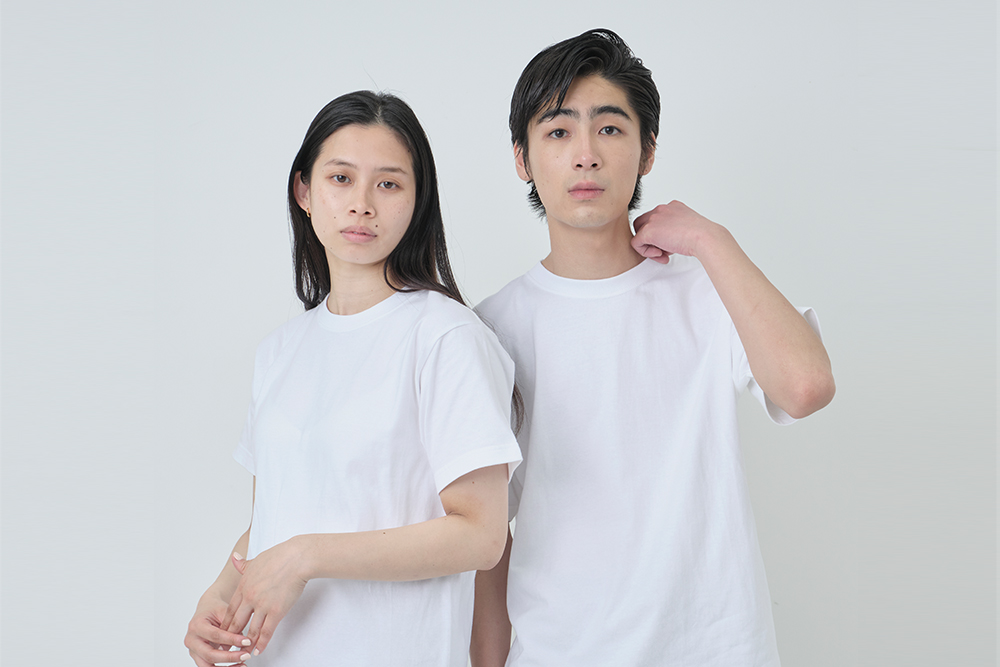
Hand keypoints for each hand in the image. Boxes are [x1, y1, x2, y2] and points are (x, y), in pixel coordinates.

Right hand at [184, 587, 252, 666]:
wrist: (206, 611)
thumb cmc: (215, 609)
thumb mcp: (224, 610)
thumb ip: (232, 624)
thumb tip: (246, 641)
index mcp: (196, 625)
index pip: (215, 635)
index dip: (232, 640)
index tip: (247, 641)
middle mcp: (191, 640)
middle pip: (210, 654)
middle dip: (229, 657)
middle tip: (246, 655)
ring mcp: (193, 651)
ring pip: (208, 665)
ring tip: (243, 664)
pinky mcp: (198, 657)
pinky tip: (238, 665)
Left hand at [221, 541, 308, 656]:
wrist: (297, 558)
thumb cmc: (280, 557)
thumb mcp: (256, 560)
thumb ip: (243, 564)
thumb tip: (234, 558)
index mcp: (244, 586)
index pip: (230, 610)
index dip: (226, 624)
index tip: (223, 633)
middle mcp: (250, 597)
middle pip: (236, 623)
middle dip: (231, 637)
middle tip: (228, 647)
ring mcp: (262, 605)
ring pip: (251, 630)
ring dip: (246, 643)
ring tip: (243, 653)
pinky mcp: (276, 611)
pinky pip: (266, 631)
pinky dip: (262, 643)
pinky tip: (259, 650)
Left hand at [631, 201, 719, 263]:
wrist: (705, 237)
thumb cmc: (702, 236)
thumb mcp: (688, 228)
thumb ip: (675, 230)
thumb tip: (667, 241)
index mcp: (672, 207)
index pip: (656, 219)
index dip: (660, 235)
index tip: (671, 245)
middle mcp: (661, 209)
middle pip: (644, 224)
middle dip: (652, 240)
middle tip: (664, 252)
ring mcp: (654, 218)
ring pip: (639, 233)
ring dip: (649, 247)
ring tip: (664, 254)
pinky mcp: (648, 231)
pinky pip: (636, 243)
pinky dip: (645, 252)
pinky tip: (660, 255)